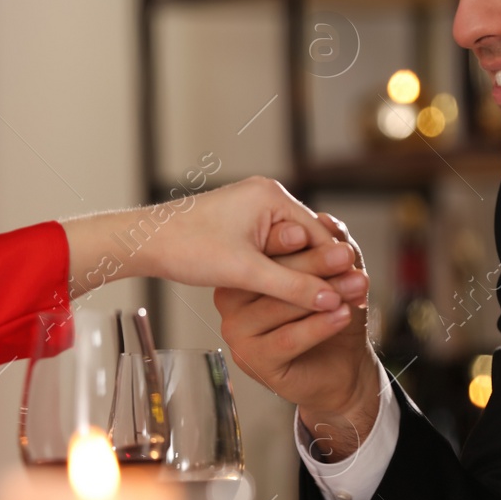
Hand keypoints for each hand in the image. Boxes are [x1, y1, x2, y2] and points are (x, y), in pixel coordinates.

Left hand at [61, 177, 344, 312]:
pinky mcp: (240, 225)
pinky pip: (272, 250)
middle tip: (352, 302)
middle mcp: (265, 196)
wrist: (144, 242)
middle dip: (324, 272)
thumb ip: (291, 286)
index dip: (337, 269)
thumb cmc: (188, 248)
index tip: (356, 296)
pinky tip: (294, 296)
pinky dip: (282, 271)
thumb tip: (332, 299)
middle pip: (308, 241)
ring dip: (304, 274)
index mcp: (271, 196)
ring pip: (290, 248)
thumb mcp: (245, 272)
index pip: (319, 236)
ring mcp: (252, 209)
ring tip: (327, 304)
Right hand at [213, 212, 382, 461]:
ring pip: (279, 307)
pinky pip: (286, 339)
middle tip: (345, 256)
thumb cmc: (330, 313)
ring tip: (355, 285)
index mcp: (243, 271)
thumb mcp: (335, 272)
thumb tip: (328, 219)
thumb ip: (329, 245)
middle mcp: (231, 299)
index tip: (319, 232)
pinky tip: (342, 315)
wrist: (341, 364)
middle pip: (271, 277)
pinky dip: (318, 326)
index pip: (263, 249)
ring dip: (322, 295)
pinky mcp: (251, 360)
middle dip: (314, 264)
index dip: (292, 239)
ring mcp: (236, 331)